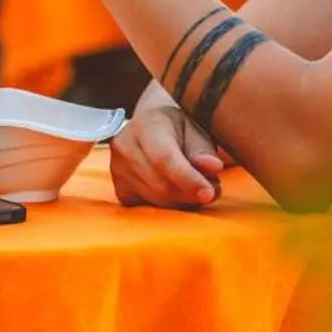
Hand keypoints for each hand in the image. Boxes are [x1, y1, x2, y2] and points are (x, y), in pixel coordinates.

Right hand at [111, 97, 226, 208]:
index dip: (188, 179)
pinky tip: (178, 192)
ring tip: (197, 187)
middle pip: (161, 185)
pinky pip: (148, 207)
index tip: (209, 193)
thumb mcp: (195, 128)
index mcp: (146, 125)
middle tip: (213, 189)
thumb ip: (203, 149)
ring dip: (183, 201)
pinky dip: (169, 205)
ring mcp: (117, 169)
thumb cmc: (178, 126)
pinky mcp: (120, 188)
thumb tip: (213, 167)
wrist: (151, 124)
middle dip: (190, 194)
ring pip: (156, 200)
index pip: (164, 158)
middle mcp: (125, 146)